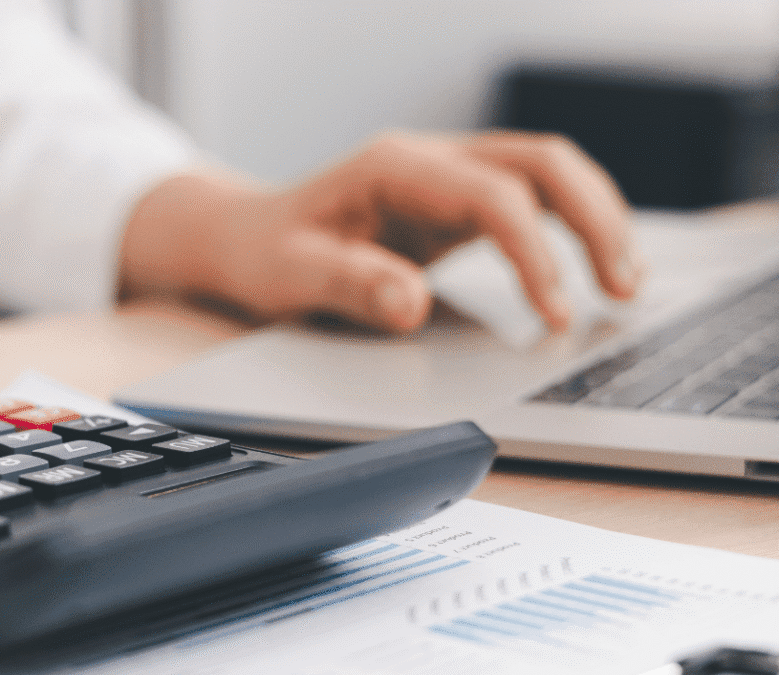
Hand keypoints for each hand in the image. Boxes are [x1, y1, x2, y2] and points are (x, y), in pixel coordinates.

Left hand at [120, 130, 643, 330]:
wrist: (247, 236)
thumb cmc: (264, 252)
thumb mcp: (291, 275)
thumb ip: (350, 286)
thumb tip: (411, 304)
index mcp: (393, 167)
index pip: (491, 195)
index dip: (532, 252)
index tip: (553, 314)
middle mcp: (428, 161)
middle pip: (541, 163)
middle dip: (595, 220)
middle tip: (622, 290)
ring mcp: (446, 178)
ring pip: (548, 174)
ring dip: (596, 219)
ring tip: (625, 284)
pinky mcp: (454, 206)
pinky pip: (531, 202)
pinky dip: (570, 231)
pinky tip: (589, 272)